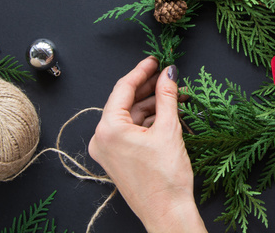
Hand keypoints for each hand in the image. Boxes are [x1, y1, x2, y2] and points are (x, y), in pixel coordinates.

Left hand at [88, 57, 206, 232]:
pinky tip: (165, 114)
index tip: (155, 60)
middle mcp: (101, 139)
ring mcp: (106, 150)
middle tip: (166, 75)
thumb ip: (167, 96)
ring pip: (128, 117)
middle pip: (124, 102)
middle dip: (148, 88)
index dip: (141, 71)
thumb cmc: (166, 178)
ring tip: (173, 96)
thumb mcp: (168, 129)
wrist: (167, 213)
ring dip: (150, 105)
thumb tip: (168, 74)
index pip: (122, 88)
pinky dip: (146, 121)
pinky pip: (129, 131)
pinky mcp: (116, 159)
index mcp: (108, 129)